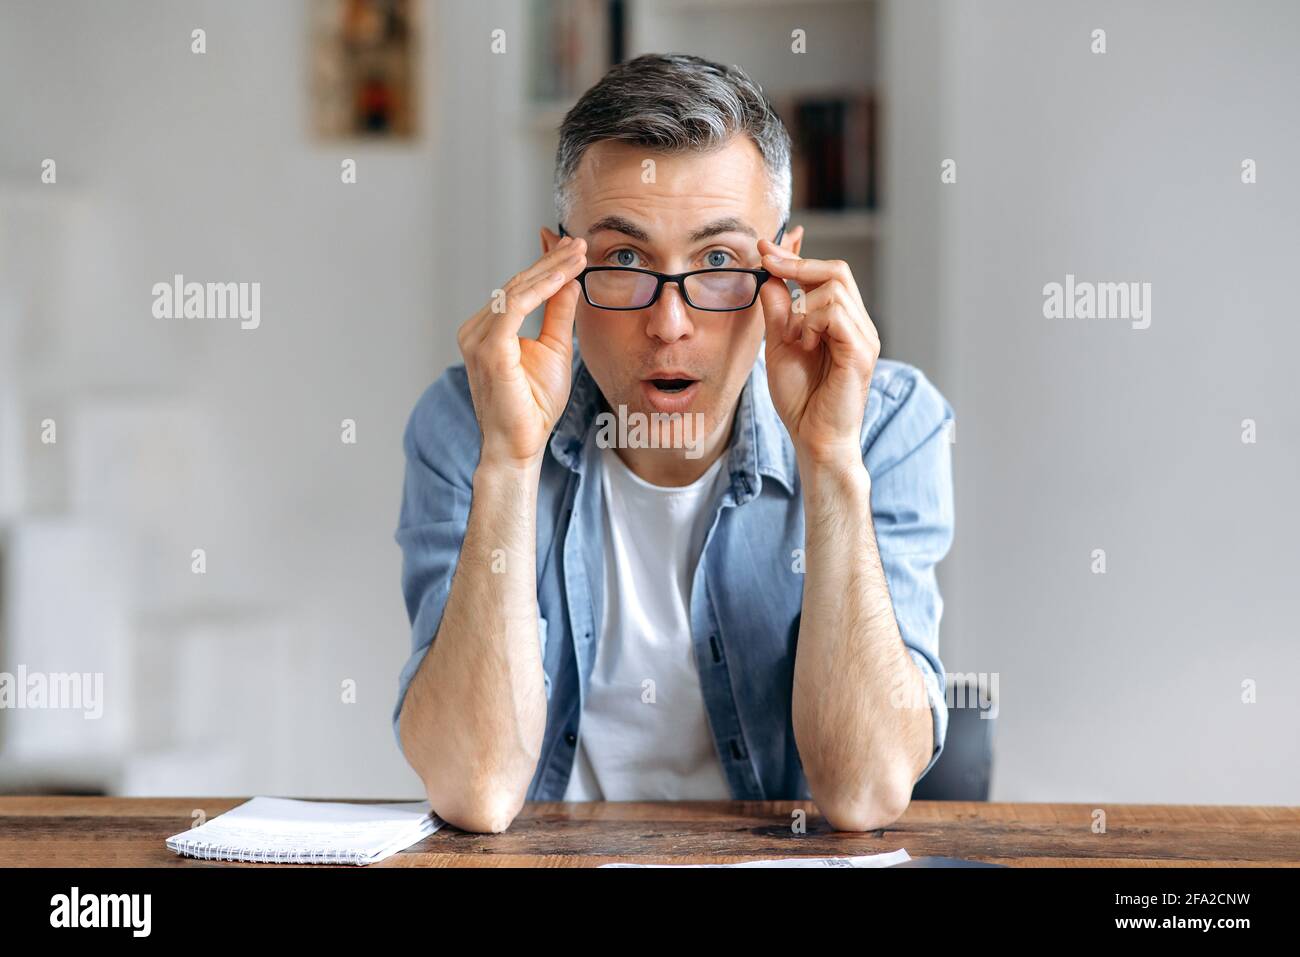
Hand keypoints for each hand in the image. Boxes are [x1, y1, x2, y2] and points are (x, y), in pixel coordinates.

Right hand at [456, 236, 587, 469]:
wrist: (520, 445)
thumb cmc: (534, 406)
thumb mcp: (555, 349)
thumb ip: (559, 315)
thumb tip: (569, 281)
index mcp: (487, 330)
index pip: (518, 289)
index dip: (545, 265)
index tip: (571, 247)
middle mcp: (476, 330)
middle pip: (517, 284)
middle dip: (550, 260)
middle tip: (579, 242)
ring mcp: (477, 338)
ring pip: (517, 289)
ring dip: (550, 269)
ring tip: (579, 254)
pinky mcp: (489, 347)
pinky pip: (517, 306)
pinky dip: (542, 288)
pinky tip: (564, 276)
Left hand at [757, 240, 880, 470]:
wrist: (813, 438)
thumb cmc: (800, 398)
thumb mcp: (780, 344)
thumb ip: (778, 310)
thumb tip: (769, 273)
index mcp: (842, 321)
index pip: (827, 273)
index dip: (796, 256)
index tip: (765, 248)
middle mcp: (858, 324)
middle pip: (837, 270)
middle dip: (798, 264)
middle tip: (768, 264)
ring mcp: (864, 337)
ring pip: (835, 288)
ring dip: (805, 306)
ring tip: (798, 338)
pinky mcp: (862, 352)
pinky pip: (838, 313)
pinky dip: (815, 323)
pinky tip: (807, 345)